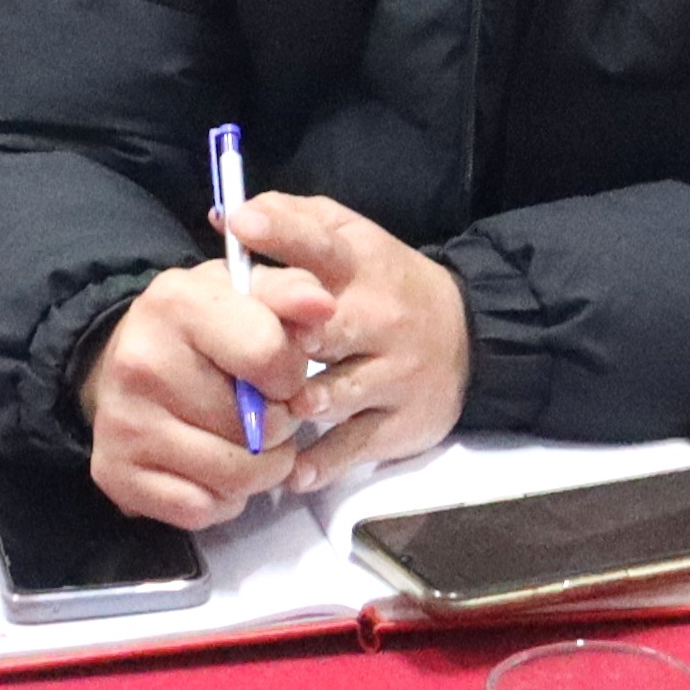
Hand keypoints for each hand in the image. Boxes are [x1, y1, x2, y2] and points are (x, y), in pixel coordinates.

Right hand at [77, 251, 334, 527]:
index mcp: (178, 305)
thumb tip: (322, 308)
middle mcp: (141, 363)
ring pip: (236, 477)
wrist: (125, 363)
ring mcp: (124, 423)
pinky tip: (213, 469)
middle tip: (266, 412)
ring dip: (260, 469)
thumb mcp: (245, 292)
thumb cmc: (202, 327)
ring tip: (251, 443)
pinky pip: (201, 510)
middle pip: (259, 428)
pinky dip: (221, 499)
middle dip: (280, 426)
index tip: (280, 374)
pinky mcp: (116, 475)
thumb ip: (290, 293)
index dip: (291, 374)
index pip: (269, 355)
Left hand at [223, 192, 472, 476]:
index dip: (279, 232)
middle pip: (322, 325)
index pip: (320, 242)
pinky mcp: (401, 422)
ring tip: (259, 417)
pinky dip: (321, 463)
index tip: (240, 225)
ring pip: (336, 392)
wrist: (467, 334)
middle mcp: (380, 316)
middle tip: (238, 348)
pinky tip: (292, 472)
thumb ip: (289, 222)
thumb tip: (223, 218)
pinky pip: (354, 446)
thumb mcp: (348, 239)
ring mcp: (394, 373)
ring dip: (294, 405)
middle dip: (279, 336)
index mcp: (360, 264)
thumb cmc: (381, 283)